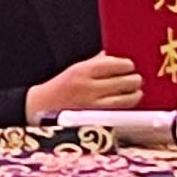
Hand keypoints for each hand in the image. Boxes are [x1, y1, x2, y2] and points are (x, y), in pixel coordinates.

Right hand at [26, 52, 147, 121]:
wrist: (40, 109)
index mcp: (82, 71)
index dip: (127, 65)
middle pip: (124, 81)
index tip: (130, 65)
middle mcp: (88, 87)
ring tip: (136, 91)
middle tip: (136, 78)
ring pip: (125, 99)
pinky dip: (127, 106)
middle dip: (134, 79)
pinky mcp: (96, 119)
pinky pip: (119, 111)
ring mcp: (93, 105)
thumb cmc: (59, 88)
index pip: (114, 64)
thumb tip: (114, 56)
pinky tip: (128, 102)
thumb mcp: (74, 70)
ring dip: (135, 94)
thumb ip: (95, 62)